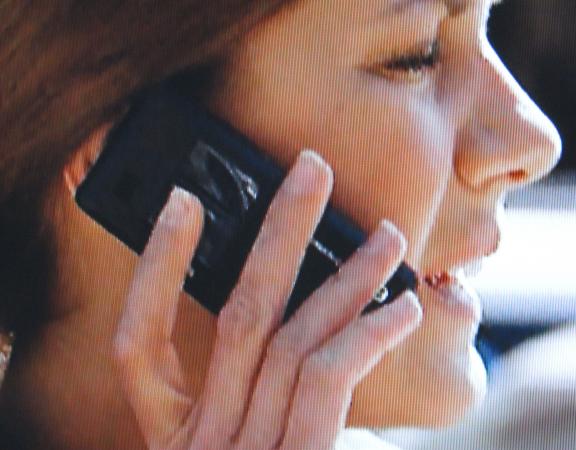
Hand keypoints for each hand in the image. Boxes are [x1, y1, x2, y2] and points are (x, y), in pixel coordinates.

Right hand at [114, 150, 421, 449]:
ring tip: (387, 237)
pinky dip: (366, 333)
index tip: (181, 202)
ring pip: (293, 337)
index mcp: (175, 439)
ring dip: (347, 276)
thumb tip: (306, 333)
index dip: (155, 269)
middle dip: (279, 231)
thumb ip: (252, 404)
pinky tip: (402, 305)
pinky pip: (325, 379)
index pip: (138, 348)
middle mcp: (202, 443)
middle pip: (238, 316)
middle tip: (313, 170)